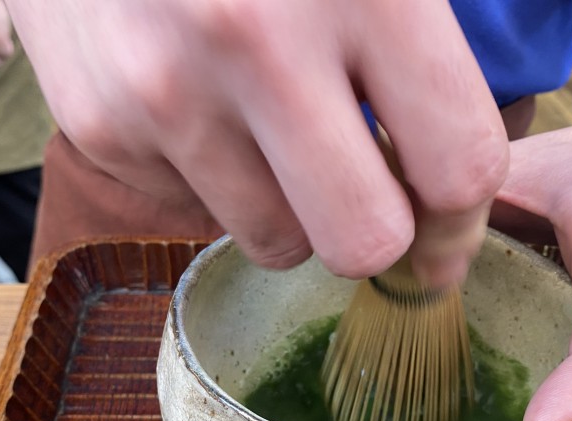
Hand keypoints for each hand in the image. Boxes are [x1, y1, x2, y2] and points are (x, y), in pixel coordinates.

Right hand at [5, 0, 507, 286]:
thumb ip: (430, 27)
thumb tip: (471, 159)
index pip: (458, 164)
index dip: (464, 215)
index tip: (448, 219)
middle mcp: (258, 41)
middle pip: (363, 242)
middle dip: (380, 234)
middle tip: (374, 200)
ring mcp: (167, 90)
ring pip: (278, 243)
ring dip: (295, 209)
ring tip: (277, 131)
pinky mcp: (100, 125)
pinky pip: (196, 209)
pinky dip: (216, 177)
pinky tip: (204, 104)